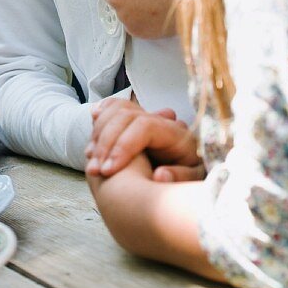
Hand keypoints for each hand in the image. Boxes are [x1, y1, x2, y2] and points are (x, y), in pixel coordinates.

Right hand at [86, 97, 201, 180]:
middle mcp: (160, 120)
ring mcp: (148, 117)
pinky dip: (102, 113)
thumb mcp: (196, 181)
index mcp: (175, 134)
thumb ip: (181, 178)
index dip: (123, 145)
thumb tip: (160, 175)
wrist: (196, 165)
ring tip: (90, 159)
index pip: (144, 127)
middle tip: (94, 170)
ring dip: (99, 132)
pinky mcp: (137, 120)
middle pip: (125, 116)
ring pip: (117, 109)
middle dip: (105, 142)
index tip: (109, 171)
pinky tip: (93, 124)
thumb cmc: (195, 176)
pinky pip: (116, 106)